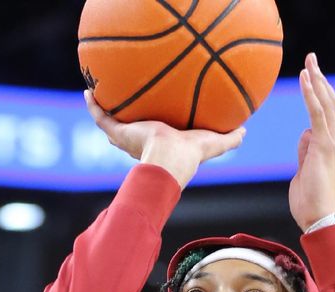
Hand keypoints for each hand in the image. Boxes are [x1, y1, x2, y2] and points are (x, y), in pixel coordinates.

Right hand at [84, 91, 245, 188]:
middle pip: (128, 134)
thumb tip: (245, 131)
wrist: (169, 158)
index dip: (151, 131)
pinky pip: (101, 117)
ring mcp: (127, 139)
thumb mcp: (214, 142)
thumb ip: (229, 139)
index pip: (153, 139)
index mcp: (161, 146)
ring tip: (100, 95)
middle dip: (125, 124)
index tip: (152, 120)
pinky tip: (89, 90)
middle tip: (124, 109)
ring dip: (105, 112)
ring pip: (111, 125)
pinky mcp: (118, 132)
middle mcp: (141, 144)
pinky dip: (93, 105)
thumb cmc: (191, 154)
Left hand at [288, 53, 334, 231]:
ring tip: (308, 61)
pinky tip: (305, 79)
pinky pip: (317, 113)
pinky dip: (311, 94)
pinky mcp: (325, 146)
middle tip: (311, 59)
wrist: (319, 218)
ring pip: (326, 103)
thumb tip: (306, 135)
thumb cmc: (310, 201)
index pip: (331, 114)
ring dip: (317, 80)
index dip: (323, 93)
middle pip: (332, 103)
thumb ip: (306, 151)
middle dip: (321, 79)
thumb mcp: (304, 171)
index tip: (314, 76)